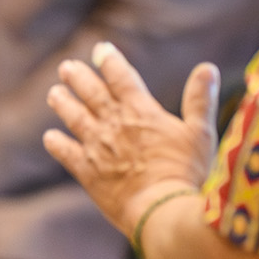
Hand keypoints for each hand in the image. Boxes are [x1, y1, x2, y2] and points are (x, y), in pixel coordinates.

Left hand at [44, 42, 219, 228]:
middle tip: (66, 68)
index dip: (110, 61)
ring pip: (74, 118)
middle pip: (92, 94)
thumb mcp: (200, 133)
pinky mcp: (87, 172)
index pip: (121, 77)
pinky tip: (50, 137)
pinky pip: (67, 153)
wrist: (161, 209)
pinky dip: (57, 144)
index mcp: (141, 111)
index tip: (100, 49)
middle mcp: (114, 124)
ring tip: (54, 94)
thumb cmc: (186, 173)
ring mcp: (97, 147)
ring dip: (63, 104)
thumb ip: (200, 100)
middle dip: (79, 78)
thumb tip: (208, 68)